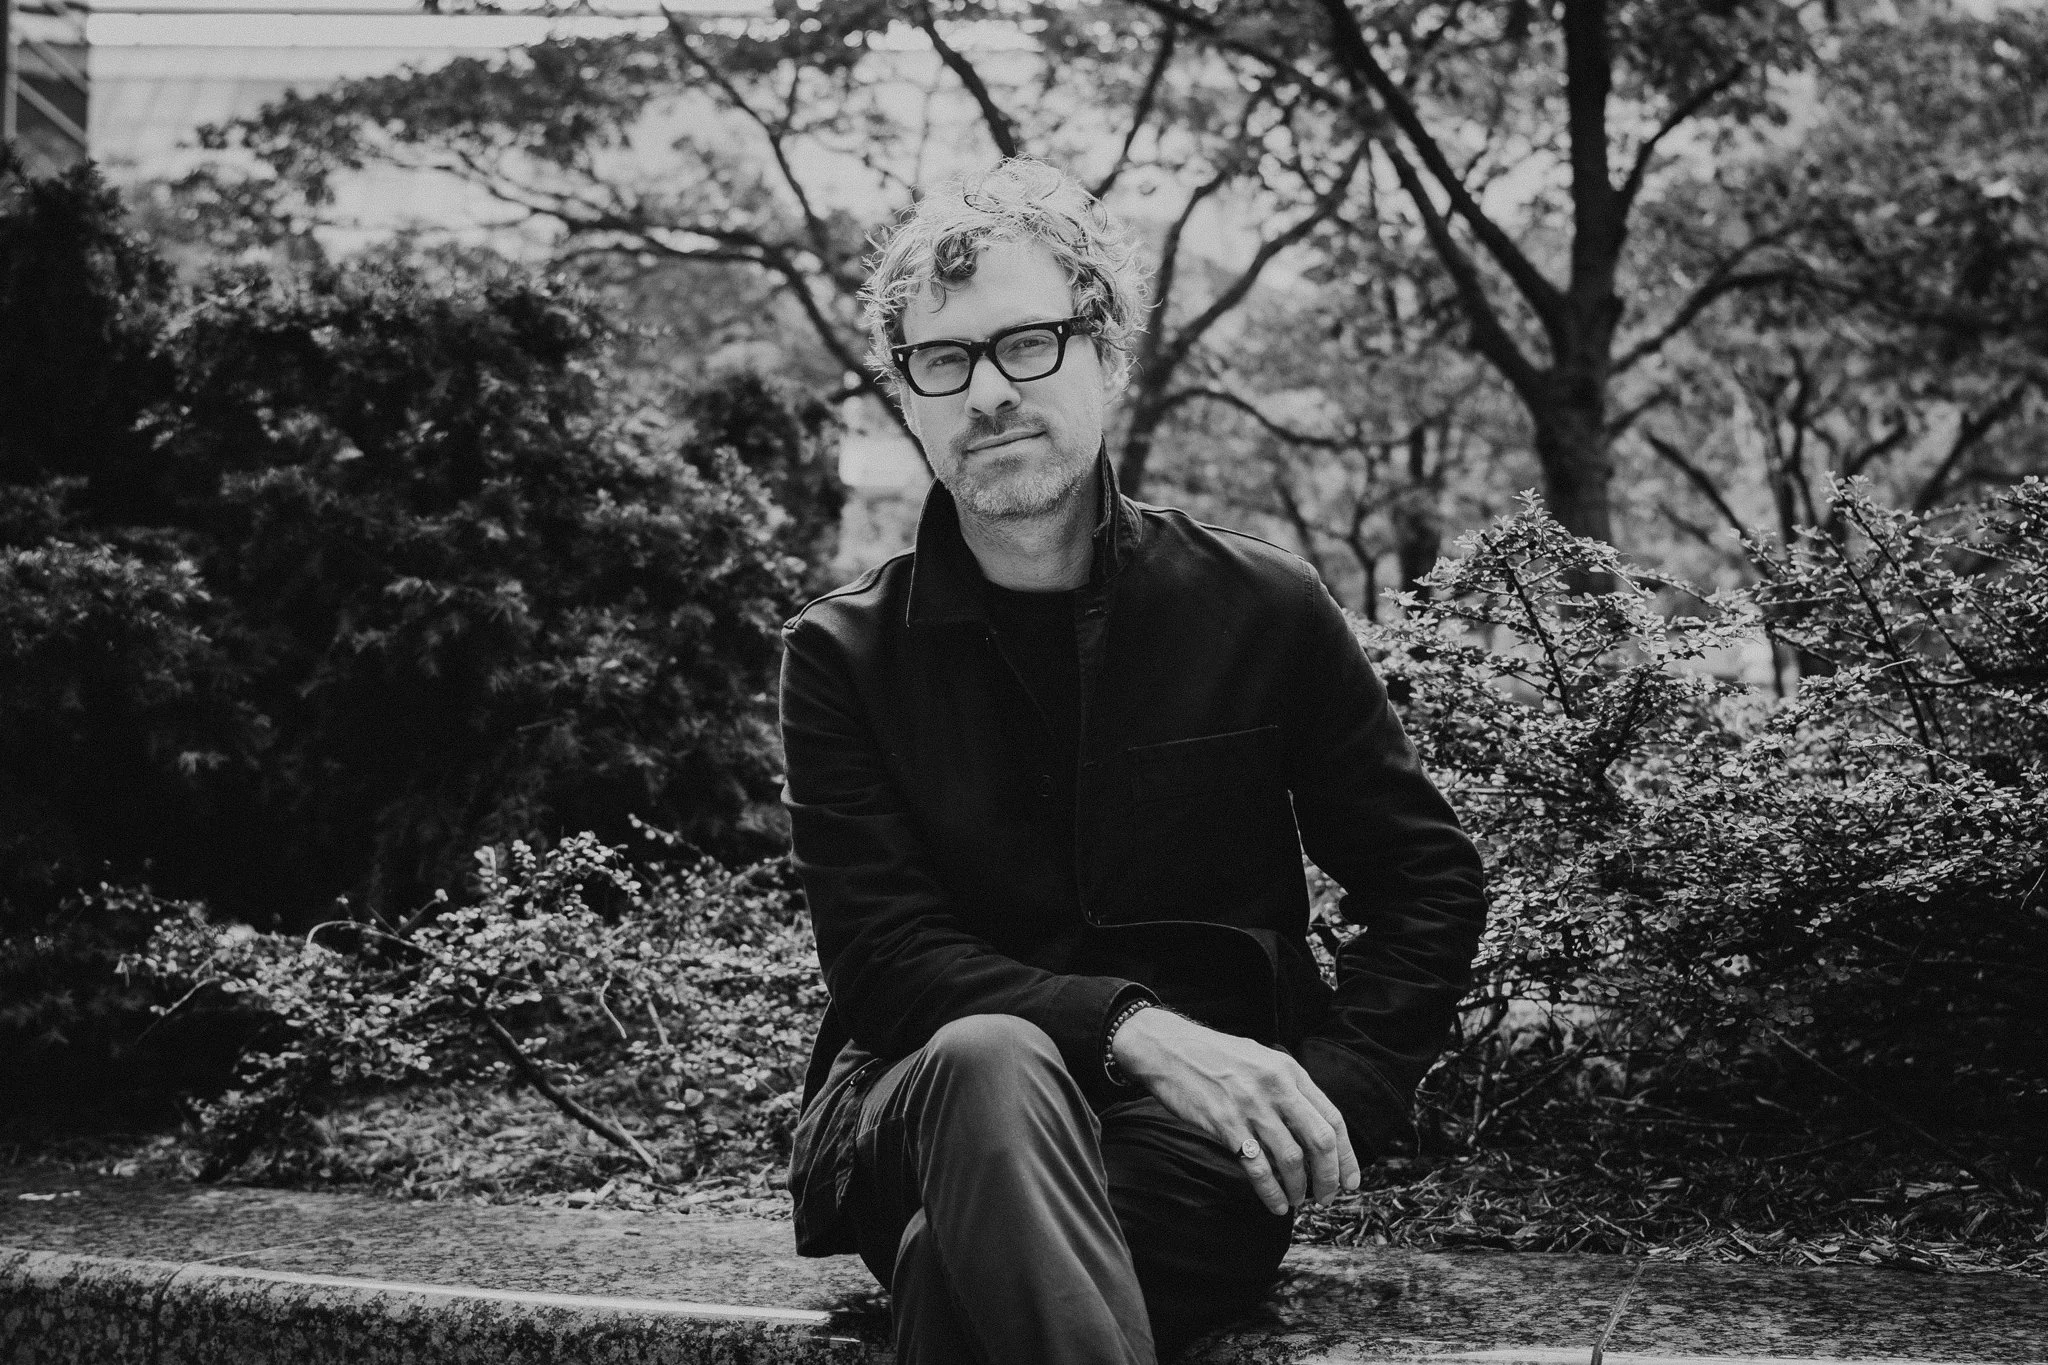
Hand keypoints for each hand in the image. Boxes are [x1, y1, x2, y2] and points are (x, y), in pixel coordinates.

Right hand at [1112, 1007, 1359, 1215]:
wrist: (1166, 1048)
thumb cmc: (1213, 1057)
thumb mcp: (1260, 1059)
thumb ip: (1287, 1088)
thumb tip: (1312, 1126)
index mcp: (1289, 1071)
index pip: (1332, 1119)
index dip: (1346, 1156)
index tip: (1351, 1180)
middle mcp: (1276, 1087)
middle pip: (1319, 1141)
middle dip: (1329, 1177)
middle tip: (1327, 1197)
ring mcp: (1251, 1105)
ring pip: (1291, 1159)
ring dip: (1299, 1188)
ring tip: (1297, 1201)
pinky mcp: (1225, 1124)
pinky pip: (1257, 1167)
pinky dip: (1270, 1192)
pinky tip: (1275, 1204)